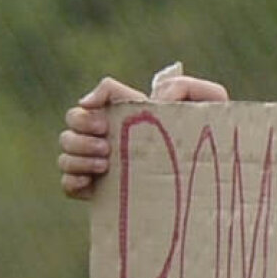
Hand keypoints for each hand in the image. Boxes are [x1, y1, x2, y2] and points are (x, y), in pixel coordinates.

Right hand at [58, 71, 230, 199]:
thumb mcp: (209, 105)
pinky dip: (72, 180)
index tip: (105, 120)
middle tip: (108, 147)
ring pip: (65, 151)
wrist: (211, 182)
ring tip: (106, 164)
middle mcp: (111, 134)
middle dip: (81, 132)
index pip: (99, 95)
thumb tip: (151, 100)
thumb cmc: (211, 140)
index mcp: (130, 111)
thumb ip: (185, 86)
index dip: (92, 101)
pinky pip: (67, 183)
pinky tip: (94, 183)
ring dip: (76, 155)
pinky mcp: (100, 190)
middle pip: (72, 121)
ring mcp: (102, 162)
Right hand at [58, 76, 145, 199]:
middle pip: (66, 140)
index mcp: (92, 122)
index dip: (83, 122)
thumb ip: (108, 89)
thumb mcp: (134, 102)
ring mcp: (83, 166)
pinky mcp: (86, 187)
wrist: (169, 161)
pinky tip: (89, 180)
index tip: (104, 126)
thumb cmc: (151, 126)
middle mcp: (84, 143)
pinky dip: (73, 182)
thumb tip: (84, 102)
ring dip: (81, 162)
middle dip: (83, 144)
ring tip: (105, 166)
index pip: (73, 118)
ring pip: (64, 162)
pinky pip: (67, 185)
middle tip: (106, 149)